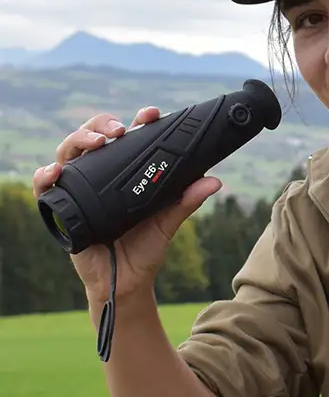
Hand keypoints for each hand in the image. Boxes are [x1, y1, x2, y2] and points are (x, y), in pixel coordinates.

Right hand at [32, 107, 220, 302]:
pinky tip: (55, 172)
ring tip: (95, 142)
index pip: (128, 138)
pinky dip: (45, 176)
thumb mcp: (167, 223)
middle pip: (93, 137)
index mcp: (125, 172)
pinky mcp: (60, 208)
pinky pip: (45, 188)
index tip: (152, 114)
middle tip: (120, 129)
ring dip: (78, 140)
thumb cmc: (145, 249)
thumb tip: (214, 180)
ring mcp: (78, 189)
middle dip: (103, 125)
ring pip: (68, 153)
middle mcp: (99, 175)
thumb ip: (186, 201)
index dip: (137, 122)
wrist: (126, 282)